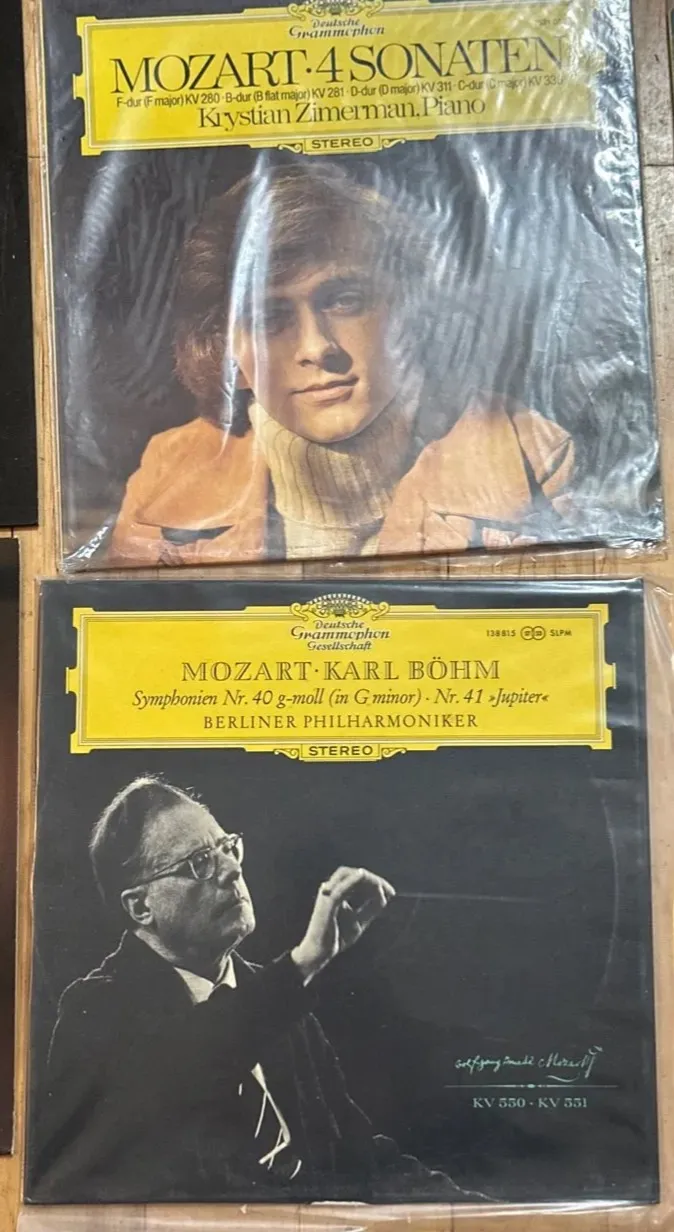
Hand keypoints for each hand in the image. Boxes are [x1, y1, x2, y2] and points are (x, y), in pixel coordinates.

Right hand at [291, 866, 394, 984]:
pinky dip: (354, 883)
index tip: (392, 892)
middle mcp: (331, 889)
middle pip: (353, 873)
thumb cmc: (337, 938)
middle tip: (390, 891)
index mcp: (337, 892)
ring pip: (348, 876)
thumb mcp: (359, 921)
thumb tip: (385, 897)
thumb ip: (370, 909)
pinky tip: (368, 884)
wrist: (320, 953)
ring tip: (382, 888)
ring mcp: (328, 894)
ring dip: (367, 879)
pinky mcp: (327, 902)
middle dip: (373, 879)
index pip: (357, 879)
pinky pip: (342, 889)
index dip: (375, 882)